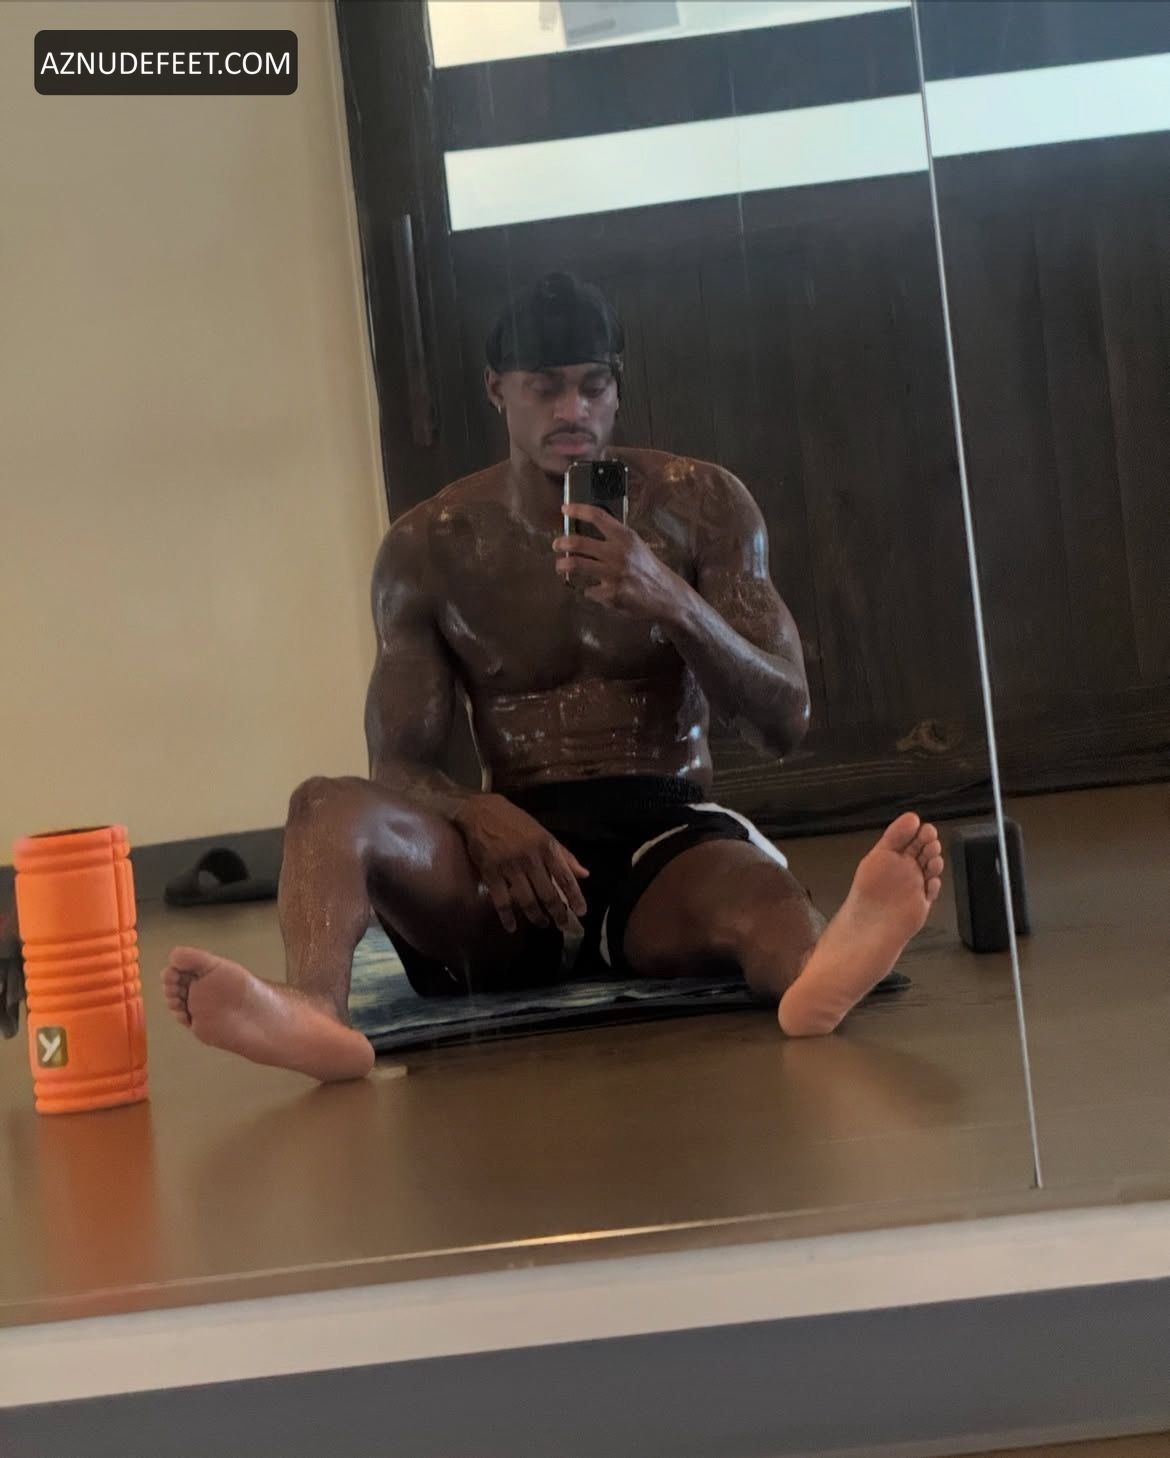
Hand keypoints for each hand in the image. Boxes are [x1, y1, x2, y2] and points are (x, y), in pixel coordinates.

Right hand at [453, 794, 588, 935]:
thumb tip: (584, 874)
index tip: (581, 912)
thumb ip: (564, 855)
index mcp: (546, 847)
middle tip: (562, 925)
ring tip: (542, 923)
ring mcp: (510, 867)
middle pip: (548, 893)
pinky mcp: (491, 873)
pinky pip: (501, 901)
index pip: (566, 877)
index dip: (575, 897)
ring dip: (536, 916)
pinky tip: (512, 927)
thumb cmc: (515, 822)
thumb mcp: (543, 834)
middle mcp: (530, 859)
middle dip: (558, 913)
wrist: (481, 812)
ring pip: (527, 900)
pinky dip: (507, 917)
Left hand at [553, 503, 686, 621]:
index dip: (578, 509)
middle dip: (562, 543)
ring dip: (563, 565)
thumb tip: (587, 532)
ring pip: (577, 565)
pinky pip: (589, 590)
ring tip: (560, 566)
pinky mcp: (611, 594)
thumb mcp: (635, 546)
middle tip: (557, 544)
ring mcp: (614, 574)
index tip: (565, 508)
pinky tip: (595, 591)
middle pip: (579, 542)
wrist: (666, 595)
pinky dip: (590, 590)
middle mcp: (619, 553)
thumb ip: (615, 538)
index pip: (598, 516)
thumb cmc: (647, 568)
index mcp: (625, 537)